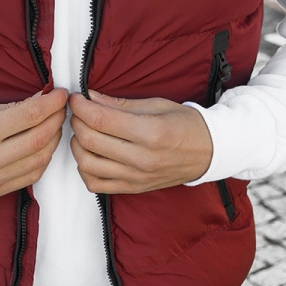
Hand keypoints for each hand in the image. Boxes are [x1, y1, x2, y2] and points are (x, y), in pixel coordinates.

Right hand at [0, 88, 68, 196]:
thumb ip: (8, 108)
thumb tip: (40, 100)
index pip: (30, 116)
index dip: (52, 103)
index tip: (61, 95)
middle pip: (40, 139)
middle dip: (57, 120)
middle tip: (61, 109)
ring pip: (40, 160)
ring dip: (53, 141)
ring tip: (54, 126)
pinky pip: (30, 176)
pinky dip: (42, 159)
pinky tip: (42, 146)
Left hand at [69, 90, 212, 193]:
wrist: (209, 153)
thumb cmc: (187, 126)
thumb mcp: (157, 105)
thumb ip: (120, 103)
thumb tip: (91, 97)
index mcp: (150, 132)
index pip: (100, 119)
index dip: (81, 106)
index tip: (77, 98)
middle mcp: (141, 158)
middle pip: (89, 140)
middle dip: (77, 121)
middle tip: (80, 112)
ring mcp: (136, 177)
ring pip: (87, 164)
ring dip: (77, 145)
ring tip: (84, 132)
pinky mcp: (133, 188)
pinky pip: (95, 184)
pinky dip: (85, 169)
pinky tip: (92, 155)